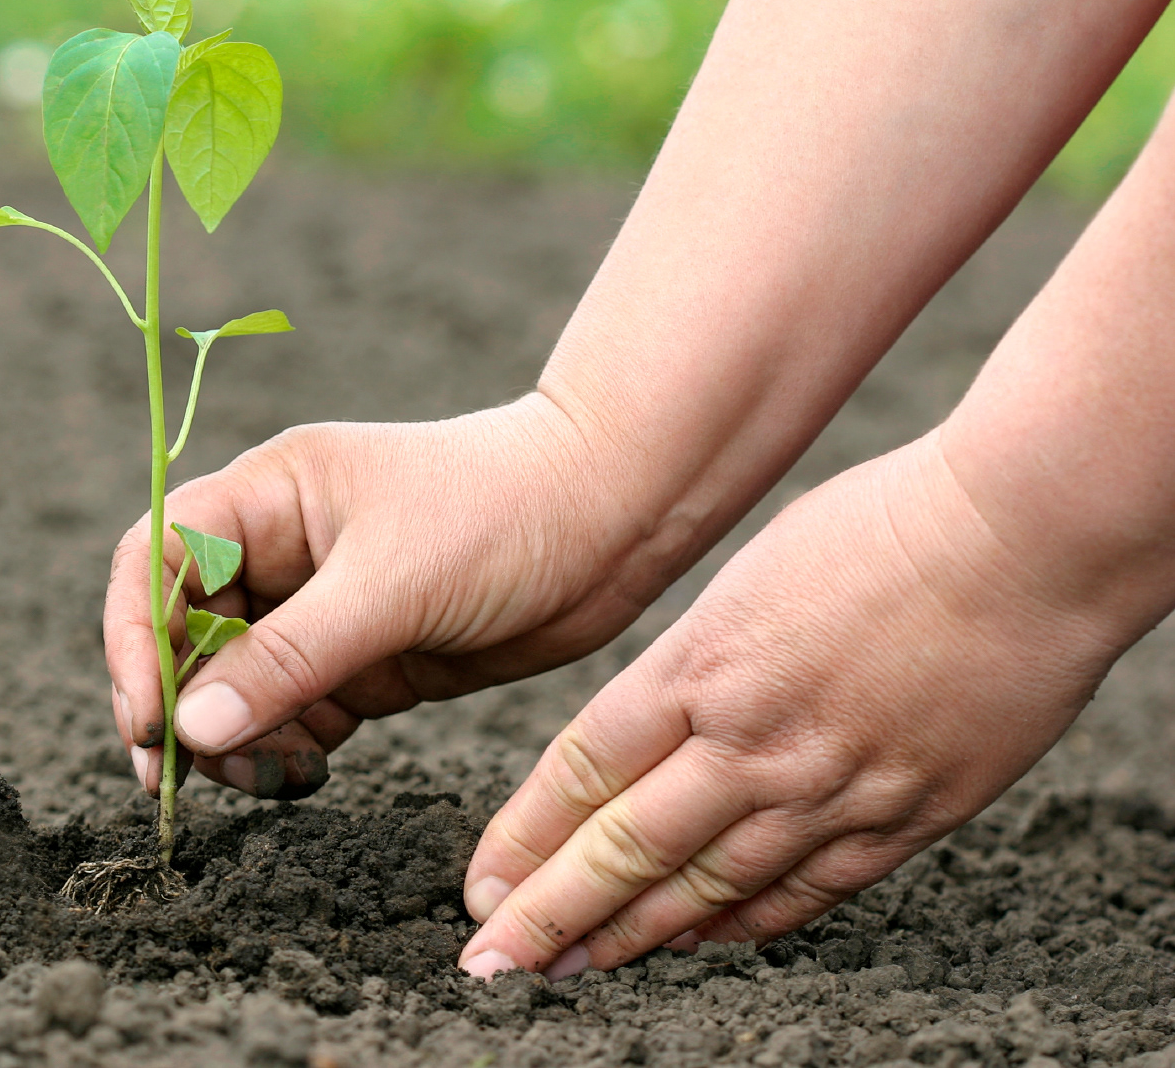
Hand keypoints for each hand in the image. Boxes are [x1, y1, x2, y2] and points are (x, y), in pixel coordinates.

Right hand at [104, 392, 688, 797]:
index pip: (157, 557)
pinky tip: (309, 772)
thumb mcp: (390, 583)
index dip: (133, 636)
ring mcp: (322, 610)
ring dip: (235, 739)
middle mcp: (281, 551)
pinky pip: (294, 715)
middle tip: (186, 775)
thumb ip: (290, 658)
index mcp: (268, 497)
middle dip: (182, 704)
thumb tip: (188, 729)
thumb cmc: (502, 513)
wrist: (613, 520)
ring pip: (236, 686)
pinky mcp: (365, 660)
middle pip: (185, 632)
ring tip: (270, 775)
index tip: (149, 717)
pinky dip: (287, 750)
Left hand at [458, 435, 1130, 978]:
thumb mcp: (746, 580)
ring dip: (636, 936)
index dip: (523, 841)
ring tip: (577, 970)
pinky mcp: (903, 816)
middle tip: (493, 964)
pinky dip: (745, 925)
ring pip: (710, 886)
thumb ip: (693, 666)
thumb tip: (647, 729)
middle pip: (627, 847)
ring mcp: (829, 786)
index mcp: (699, 666)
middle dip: (552, 915)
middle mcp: (751, 740)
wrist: (1021, 539)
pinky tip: (702, 945)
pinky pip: (806, 891)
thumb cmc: (876, 530)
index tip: (480, 888)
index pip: (581, 773)